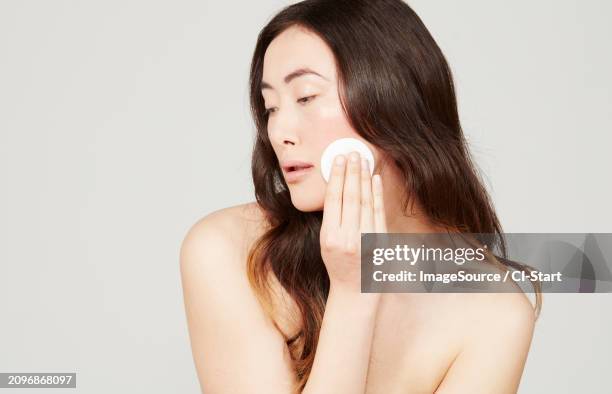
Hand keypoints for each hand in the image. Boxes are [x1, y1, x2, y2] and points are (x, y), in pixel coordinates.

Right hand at [320, 151, 387, 293]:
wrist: (354, 292)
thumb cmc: (338, 266)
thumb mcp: (326, 244)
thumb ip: (331, 219)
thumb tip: (337, 188)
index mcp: (330, 237)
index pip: (333, 200)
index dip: (336, 177)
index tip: (338, 160)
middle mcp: (347, 238)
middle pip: (350, 197)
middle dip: (351, 173)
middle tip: (352, 153)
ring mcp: (365, 240)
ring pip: (364, 202)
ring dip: (364, 179)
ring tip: (362, 161)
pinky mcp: (379, 242)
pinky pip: (377, 213)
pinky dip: (376, 194)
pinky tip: (374, 180)